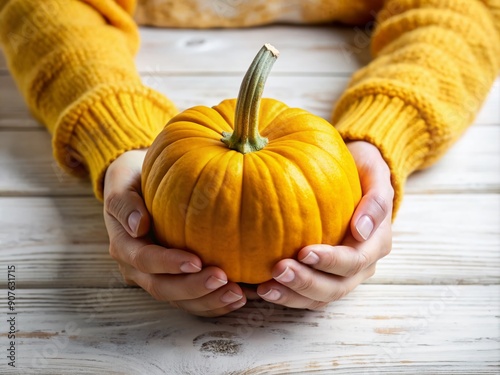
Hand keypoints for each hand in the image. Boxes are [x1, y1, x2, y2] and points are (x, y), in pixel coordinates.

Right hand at [103, 149, 245, 316]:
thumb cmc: (131, 181)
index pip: (145, 260)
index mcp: (125, 247)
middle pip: (163, 288)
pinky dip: (215, 303)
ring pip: (180, 300)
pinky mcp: (174, 281)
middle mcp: (138, 269)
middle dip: (194, 288)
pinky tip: (240, 297)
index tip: (196, 261)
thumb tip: (139, 225)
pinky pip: (193, 300)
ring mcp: (157, 277)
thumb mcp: (121, 183)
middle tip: (222, 280)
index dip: (169, 264)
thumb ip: (125, 203)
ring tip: (237, 295)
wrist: (135, 189)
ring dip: (208, 301)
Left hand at [257, 141, 393, 308]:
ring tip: (265, 289)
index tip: (303, 252)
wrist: (354, 176)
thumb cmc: (362, 171)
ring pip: (319, 297)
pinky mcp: (322, 276)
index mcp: (375, 244)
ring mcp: (341, 275)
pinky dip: (284, 294)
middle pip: (336, 287)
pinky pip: (305, 294)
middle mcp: (360, 265)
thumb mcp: (375, 174)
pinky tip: (257, 288)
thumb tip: (360, 230)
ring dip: (292, 295)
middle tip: (278, 270)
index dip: (330, 261)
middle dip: (306, 283)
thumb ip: (375, 199)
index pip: (354, 261)